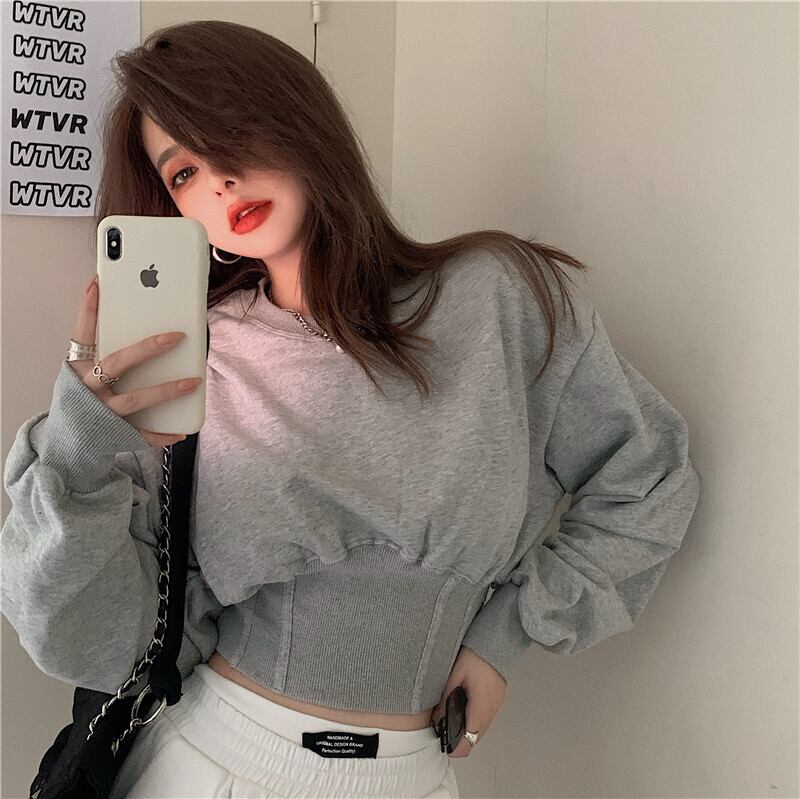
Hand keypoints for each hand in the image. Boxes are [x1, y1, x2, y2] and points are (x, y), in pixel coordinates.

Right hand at [69, 274, 202, 447]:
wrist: (63, 444)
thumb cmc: (81, 401)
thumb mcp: (82, 375)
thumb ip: (103, 355)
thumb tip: (145, 334)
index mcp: (76, 369)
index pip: (83, 333)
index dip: (89, 309)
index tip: (98, 283)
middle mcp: (86, 389)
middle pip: (117, 363)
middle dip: (148, 348)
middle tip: (177, 336)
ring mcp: (99, 412)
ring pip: (135, 399)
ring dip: (167, 390)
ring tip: (193, 382)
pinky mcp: (112, 434)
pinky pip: (142, 434)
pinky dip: (163, 433)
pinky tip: (182, 430)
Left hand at [429, 645, 506, 757]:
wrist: (496, 640)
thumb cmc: (476, 654)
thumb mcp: (454, 676)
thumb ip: (445, 699)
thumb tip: (436, 719)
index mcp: (480, 706)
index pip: (468, 742)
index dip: (454, 747)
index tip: (443, 743)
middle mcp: (490, 710)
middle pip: (474, 739)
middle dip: (458, 738)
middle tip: (441, 727)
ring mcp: (496, 705)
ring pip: (480, 730)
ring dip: (466, 728)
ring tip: (449, 715)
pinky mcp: (497, 699)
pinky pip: (485, 718)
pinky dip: (473, 718)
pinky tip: (462, 706)